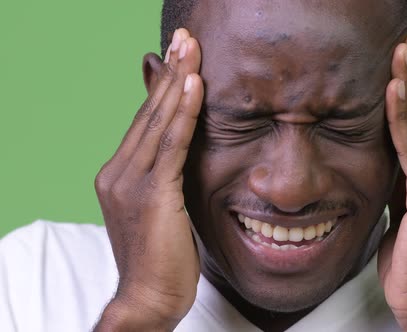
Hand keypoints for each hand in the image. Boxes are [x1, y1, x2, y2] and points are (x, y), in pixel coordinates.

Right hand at [93, 29, 203, 330]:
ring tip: (190, 48)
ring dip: (177, 81)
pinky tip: (193, 84)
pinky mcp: (150, 193)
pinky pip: (170, 144)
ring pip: (157, 121)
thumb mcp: (162, 205)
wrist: (149, 298)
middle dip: (170, 72)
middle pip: (149, 112)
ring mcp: (130, 181)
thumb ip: (165, 173)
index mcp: (119, 173)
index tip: (178, 56)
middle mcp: (118, 171)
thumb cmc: (161, 256)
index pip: (145, 120)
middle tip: (185, 38)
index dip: (163, 86)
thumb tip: (179, 148)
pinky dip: (182, 112)